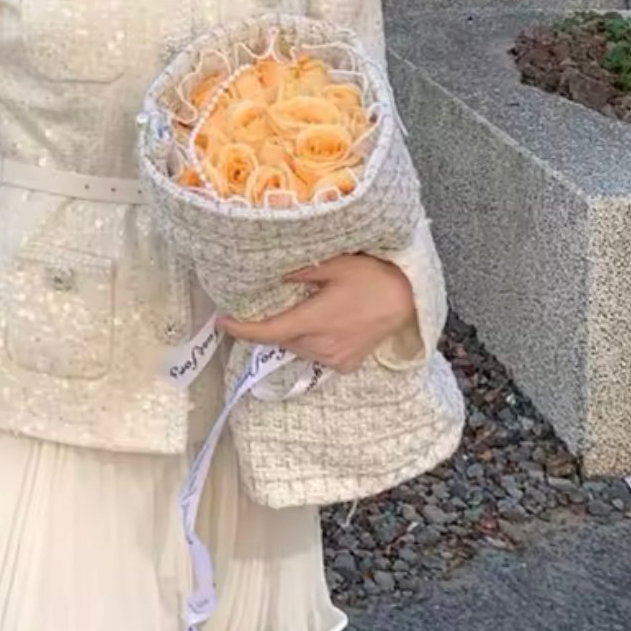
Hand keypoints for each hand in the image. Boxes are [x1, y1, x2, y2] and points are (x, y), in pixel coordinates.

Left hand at [216, 254, 417, 373]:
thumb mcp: (335, 265)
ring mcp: (333, 359)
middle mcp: (320, 345)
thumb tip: (273, 273)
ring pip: (298, 348)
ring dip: (294, 333)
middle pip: (282, 339)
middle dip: (274, 324)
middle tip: (277, 303)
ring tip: (310, 309)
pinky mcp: (344, 365)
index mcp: (312, 320)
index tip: (221, 322)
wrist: (408, 301)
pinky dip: (312, 342)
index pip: (267, 332)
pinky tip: (326, 325)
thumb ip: (301, 271)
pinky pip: (316, 355)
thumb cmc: (372, 277)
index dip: (240, 329)